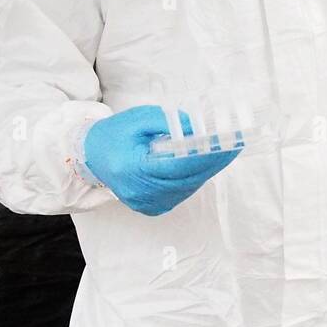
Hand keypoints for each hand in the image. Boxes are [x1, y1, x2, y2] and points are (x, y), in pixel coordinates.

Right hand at [82, 105, 238, 216]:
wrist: (91, 156)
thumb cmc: (114, 134)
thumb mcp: (139, 119)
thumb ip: (168, 122)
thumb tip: (198, 127)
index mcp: (135, 169)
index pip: (181, 163)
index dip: (208, 153)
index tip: (230, 141)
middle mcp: (141, 192)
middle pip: (189, 177)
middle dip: (215, 160)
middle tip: (236, 144)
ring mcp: (147, 203)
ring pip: (188, 186)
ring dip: (208, 169)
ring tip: (225, 151)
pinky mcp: (152, 207)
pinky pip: (181, 191)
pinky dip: (195, 176)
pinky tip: (206, 162)